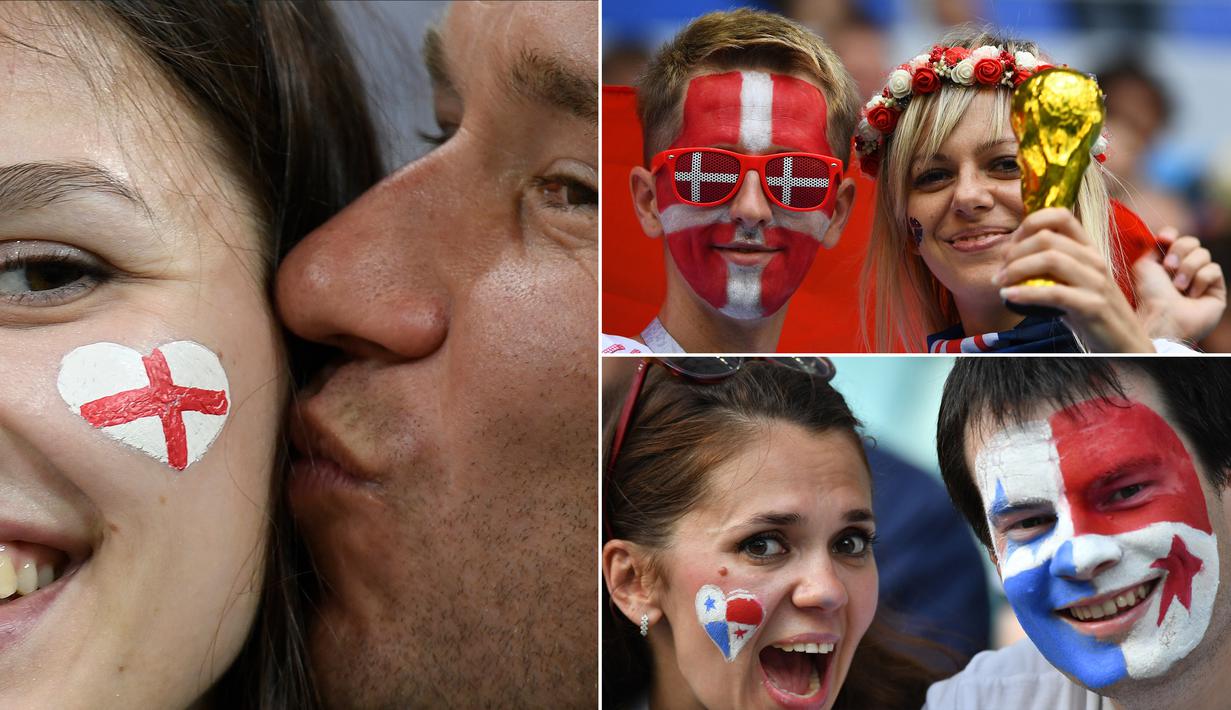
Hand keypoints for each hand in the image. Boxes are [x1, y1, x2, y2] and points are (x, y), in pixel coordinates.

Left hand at [996, 207, 1153, 351]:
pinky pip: (1054, 292)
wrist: (1124, 342)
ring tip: (1001, 282)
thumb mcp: (1074, 282)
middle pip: (1047, 238)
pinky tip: (1009, 296)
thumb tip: (1012, 258)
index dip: (1030, 223)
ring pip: (1049, 259)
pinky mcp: (1093, 306)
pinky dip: (1025, 293)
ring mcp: (1096, 282)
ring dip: (1016, 269)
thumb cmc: (1091, 312)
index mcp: (1089, 249)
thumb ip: (1051, 267)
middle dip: (1015, 251)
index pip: (1061, 216)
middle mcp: (1094, 260)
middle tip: (1000, 270)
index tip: (1011, 243)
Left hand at [1133, 227, 1225, 342]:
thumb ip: (1154, 247)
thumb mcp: (1144, 265)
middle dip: (1180, 251)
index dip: (1171, 234)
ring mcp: (1200, 279)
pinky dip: (1200, 280)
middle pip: (1192, 241)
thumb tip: (1165, 235)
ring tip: (1178, 287)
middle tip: (1169, 268)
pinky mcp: (1216, 289)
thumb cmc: (1149, 294)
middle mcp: (1183, 269)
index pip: (1175, 237)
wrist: (1162, 317)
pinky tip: (1192, 296)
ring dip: (1188, 268)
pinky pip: (1214, 269)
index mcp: (1164, 263)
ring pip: (1204, 254)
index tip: (1164, 238)